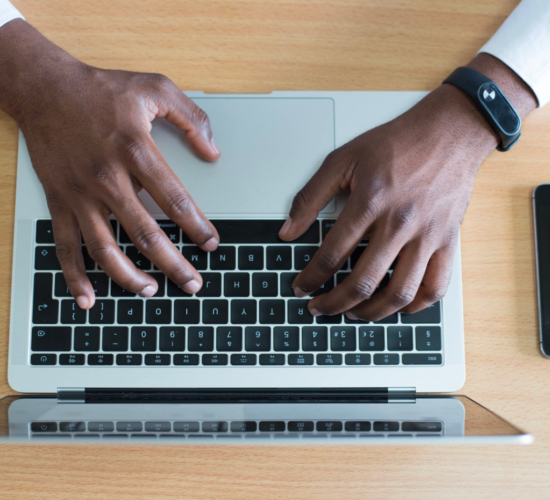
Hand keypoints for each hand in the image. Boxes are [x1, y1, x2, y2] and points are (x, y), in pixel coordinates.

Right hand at [0, 21, 220, 308]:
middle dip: (174, 264)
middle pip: (145, 234)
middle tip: (193, 284)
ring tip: (152, 291)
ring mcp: (80, 194)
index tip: (211, 243)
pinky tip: (88, 298)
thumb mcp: (155, 87)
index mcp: (135, 151)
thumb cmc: (101, 89)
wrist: (44, 88)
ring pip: (106, 248)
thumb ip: (191, 118)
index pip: (175, 201)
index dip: (197, 227)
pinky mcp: (59, 202)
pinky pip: (66, 246)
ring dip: (129, 277)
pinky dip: (75, 276)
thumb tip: (213, 151)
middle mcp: (107, 178)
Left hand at [279, 55, 535, 320]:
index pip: (331, 255)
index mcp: (369, 202)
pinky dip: (415, 306)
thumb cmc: (396, 144)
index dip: (310, 278)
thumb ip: (310, 197)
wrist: (449, 132)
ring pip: (399, 293)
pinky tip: (396, 306)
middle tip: (318, 308)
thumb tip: (287, 231)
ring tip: (353, 313)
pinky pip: (435, 287)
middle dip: (333, 303)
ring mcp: (427, 236)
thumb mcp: (343, 159)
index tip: (301, 286)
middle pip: (362, 282)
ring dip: (371, 313)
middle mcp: (400, 223)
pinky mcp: (448, 242)